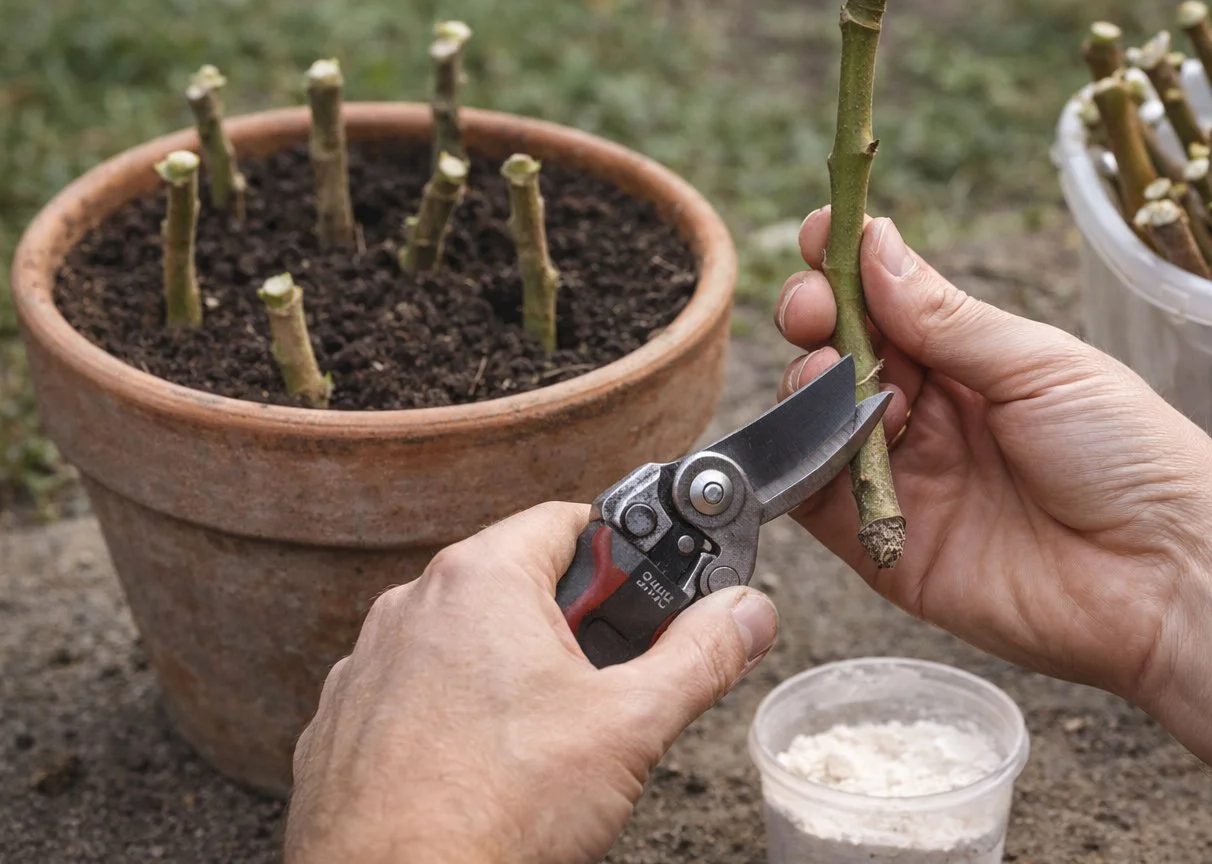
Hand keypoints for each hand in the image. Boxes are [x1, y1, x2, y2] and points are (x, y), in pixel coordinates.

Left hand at [285, 502, 778, 863]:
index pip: (571, 521)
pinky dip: (456, 712)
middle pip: (520, 581)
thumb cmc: (496, 811)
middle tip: (607, 687)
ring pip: (467, 639)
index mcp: (481, 578)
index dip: (624, 557)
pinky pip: (418, 689)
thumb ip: (701, 655)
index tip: (648, 601)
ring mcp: (370, 661)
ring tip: (546, 740)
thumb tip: (746, 612)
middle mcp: (413, 603)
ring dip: (512, 669)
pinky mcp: (344, 720)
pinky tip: (486, 765)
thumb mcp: (632, 726)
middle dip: (574, 626)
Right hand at [775, 210, 1211, 699]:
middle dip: (816, 317)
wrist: (1165, 579)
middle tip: (814, 309)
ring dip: (808, 385)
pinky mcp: (886, 548)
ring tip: (832, 374)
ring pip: (820, 420)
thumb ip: (947, 316)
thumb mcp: (1040, 364)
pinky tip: (814, 436)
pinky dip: (798, 466)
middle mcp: (932, 415)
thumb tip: (874, 244)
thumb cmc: (1130, 456)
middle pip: (843, 354)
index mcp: (974, 361)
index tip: (819, 234)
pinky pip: (818, 504)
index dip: (848, 267)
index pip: (889, 301)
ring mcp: (906, 480)